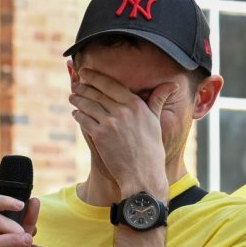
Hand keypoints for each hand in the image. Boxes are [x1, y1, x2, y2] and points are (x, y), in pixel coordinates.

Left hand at [69, 67, 173, 196]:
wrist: (142, 174)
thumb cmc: (151, 149)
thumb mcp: (157, 122)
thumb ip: (158, 101)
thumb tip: (172, 84)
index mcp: (137, 105)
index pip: (112, 85)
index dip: (95, 77)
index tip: (85, 72)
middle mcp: (123, 111)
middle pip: (97, 94)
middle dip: (83, 88)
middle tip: (75, 85)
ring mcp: (110, 123)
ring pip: (88, 105)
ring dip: (78, 100)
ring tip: (72, 97)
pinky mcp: (100, 135)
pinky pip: (84, 120)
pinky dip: (78, 115)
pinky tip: (76, 113)